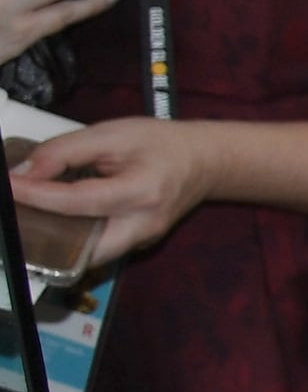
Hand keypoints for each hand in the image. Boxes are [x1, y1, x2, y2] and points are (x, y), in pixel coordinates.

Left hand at [7, 115, 224, 268]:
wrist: (204, 162)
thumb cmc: (160, 143)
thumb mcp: (110, 133)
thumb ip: (64, 151)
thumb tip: (25, 174)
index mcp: (141, 192)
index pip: (77, 202)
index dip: (36, 195)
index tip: (9, 186)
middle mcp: (144, 226)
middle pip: (85, 250)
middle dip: (48, 239)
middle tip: (19, 218)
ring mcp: (143, 241)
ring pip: (90, 257)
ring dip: (59, 243)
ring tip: (33, 220)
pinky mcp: (138, 245)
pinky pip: (99, 249)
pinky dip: (75, 239)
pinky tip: (59, 220)